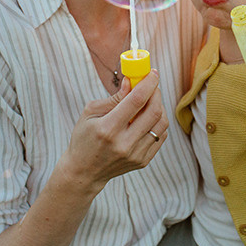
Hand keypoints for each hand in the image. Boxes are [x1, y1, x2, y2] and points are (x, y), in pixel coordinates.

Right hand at [57, 70, 168, 191]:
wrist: (84, 172)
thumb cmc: (84, 137)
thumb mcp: (90, 113)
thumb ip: (114, 97)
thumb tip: (132, 81)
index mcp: (108, 129)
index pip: (136, 101)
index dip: (148, 83)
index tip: (153, 73)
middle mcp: (124, 144)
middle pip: (154, 112)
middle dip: (156, 93)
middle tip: (152, 85)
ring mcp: (135, 155)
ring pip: (161, 124)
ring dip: (159, 107)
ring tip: (149, 101)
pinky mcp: (143, 161)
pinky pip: (161, 136)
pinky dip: (158, 122)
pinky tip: (147, 118)